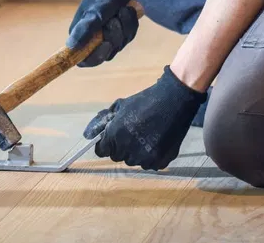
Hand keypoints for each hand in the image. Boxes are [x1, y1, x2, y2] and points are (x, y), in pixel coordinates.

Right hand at [67, 0, 138, 66]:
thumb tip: (70, 46)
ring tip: (122, 10)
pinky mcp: (118, 30)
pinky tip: (127, 10)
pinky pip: (128, 36)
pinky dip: (131, 24)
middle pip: (107, 53)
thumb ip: (85, 30)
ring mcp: (106, 34)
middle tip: (115, 18)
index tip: (107, 44)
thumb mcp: (96, 12)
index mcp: (80, 34)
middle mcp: (92, 37)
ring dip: (126, 27)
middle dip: (116, 36)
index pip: (84, 59)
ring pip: (120, 44)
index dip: (96, 57)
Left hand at [83, 66, 206, 169]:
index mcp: (115, 135)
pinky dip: (151, 156)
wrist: (174, 100)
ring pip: (134, 161)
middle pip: (117, 156)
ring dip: (136, 152)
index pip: (101, 151)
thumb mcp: (120, 106)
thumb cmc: (145, 101)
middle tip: (133, 133)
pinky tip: (157, 141)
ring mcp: (145, 158)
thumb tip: (89, 135)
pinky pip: (149, 165)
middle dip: (121, 147)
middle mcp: (128, 150)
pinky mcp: (160, 162)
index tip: (112, 139)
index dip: (106, 144)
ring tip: (147, 136)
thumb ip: (104, 122)